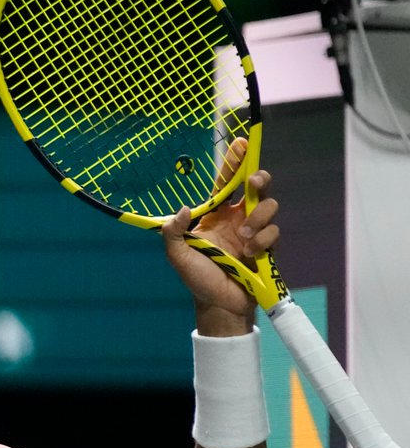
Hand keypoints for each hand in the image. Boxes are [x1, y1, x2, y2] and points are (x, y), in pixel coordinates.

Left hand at [161, 138, 279, 333]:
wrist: (219, 304)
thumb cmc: (197, 278)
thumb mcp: (177, 255)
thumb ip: (173, 232)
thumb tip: (183, 210)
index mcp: (215, 214)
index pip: (226, 183)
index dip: (235, 163)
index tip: (242, 143)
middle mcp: (237, 218)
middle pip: (257, 187)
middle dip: (259, 179)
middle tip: (253, 185)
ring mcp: (254, 231)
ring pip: (268, 207)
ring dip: (257, 219)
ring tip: (242, 239)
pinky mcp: (267, 246)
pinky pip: (274, 231)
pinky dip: (263, 241)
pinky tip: (250, 254)